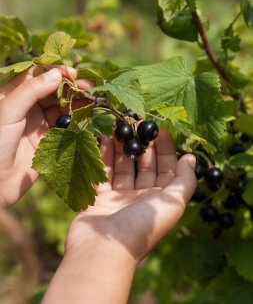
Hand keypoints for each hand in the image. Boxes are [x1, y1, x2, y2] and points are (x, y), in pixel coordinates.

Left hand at [0, 66, 91, 205]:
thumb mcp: (8, 111)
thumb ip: (32, 91)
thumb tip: (57, 74)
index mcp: (12, 94)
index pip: (37, 75)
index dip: (55, 71)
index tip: (72, 73)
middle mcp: (26, 106)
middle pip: (52, 89)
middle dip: (70, 86)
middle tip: (89, 86)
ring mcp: (37, 122)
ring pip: (60, 106)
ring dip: (76, 101)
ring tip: (92, 98)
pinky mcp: (47, 138)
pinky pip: (64, 125)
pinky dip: (76, 119)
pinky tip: (86, 114)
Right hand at [66, 129, 196, 263]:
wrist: (103, 251)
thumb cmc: (142, 227)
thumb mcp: (173, 203)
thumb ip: (185, 180)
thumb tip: (192, 158)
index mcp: (160, 200)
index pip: (166, 169)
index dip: (165, 150)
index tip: (160, 129)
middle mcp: (141, 198)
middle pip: (143, 166)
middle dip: (142, 145)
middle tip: (137, 124)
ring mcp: (119, 198)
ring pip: (122, 167)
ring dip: (121, 148)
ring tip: (119, 128)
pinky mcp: (99, 198)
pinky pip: (102, 173)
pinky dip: (102, 157)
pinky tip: (103, 140)